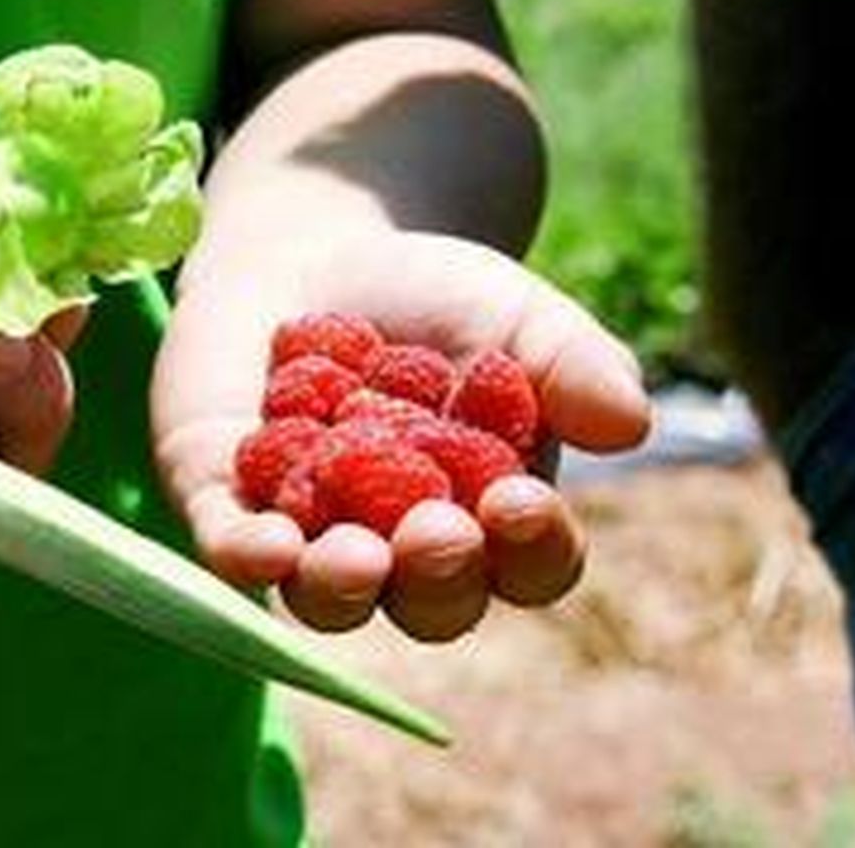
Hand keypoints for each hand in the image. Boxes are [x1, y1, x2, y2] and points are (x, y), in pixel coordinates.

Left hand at [153, 230, 648, 640]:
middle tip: (436, 533)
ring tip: (355, 557)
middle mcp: (402, 551)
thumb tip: (631, 422)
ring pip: (329, 596)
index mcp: (490, 519)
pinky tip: (264, 546)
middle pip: (432, 602)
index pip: (527, 566)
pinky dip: (248, 556)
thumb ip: (572, 364)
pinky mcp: (223, 504)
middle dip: (438, 577)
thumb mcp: (514, 315)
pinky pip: (233, 550)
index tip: (521, 503)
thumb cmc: (431, 299)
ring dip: (344, 586)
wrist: (310, 252)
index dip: (531, 551)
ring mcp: (308, 535)